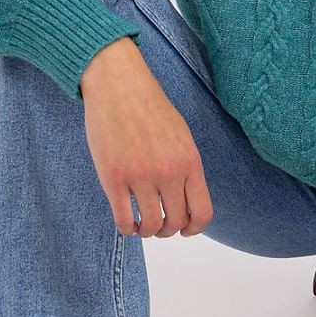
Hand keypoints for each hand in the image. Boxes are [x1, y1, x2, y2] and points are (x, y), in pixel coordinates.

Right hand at [80, 37, 213, 237]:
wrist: (118, 85)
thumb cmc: (149, 107)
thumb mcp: (181, 135)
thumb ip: (186, 167)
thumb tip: (187, 200)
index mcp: (189, 161)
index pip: (202, 212)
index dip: (195, 229)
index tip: (185, 230)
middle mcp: (168, 172)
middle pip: (176, 222)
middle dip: (168, 230)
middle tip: (159, 226)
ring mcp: (140, 177)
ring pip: (150, 226)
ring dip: (147, 231)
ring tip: (141, 225)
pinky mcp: (113, 178)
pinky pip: (123, 221)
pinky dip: (126, 229)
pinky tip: (125, 223)